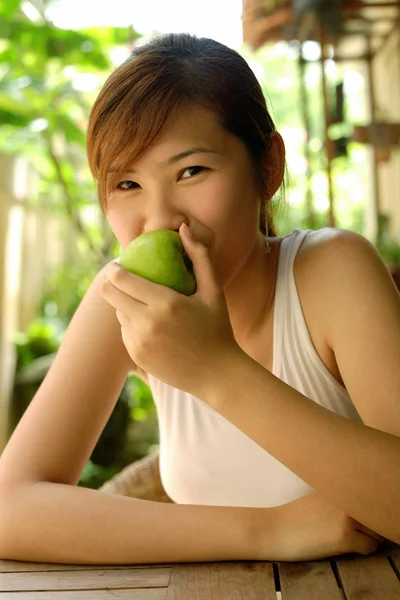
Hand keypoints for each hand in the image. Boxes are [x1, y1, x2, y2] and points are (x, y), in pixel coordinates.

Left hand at [100, 223, 239, 397]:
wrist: (217, 374)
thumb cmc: (218, 328)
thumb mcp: (214, 291)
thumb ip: (200, 256)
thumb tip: (183, 227)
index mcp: (165, 303)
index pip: (121, 279)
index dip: (113, 268)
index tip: (118, 264)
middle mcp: (147, 323)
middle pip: (109, 295)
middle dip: (110, 283)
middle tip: (120, 278)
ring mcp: (139, 342)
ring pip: (118, 314)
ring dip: (124, 305)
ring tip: (142, 303)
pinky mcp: (137, 357)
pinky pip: (125, 332)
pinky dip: (133, 325)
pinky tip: (150, 325)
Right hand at [256, 491, 385, 561]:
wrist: (275, 529)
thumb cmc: (295, 518)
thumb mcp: (319, 499)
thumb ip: (340, 499)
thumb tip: (364, 509)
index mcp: (339, 486)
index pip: (369, 497)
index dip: (366, 511)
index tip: (358, 518)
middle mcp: (345, 497)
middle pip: (375, 515)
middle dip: (370, 525)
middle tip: (351, 531)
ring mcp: (346, 516)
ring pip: (377, 531)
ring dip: (367, 537)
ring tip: (345, 538)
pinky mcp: (344, 536)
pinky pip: (370, 547)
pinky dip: (361, 551)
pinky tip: (341, 547)